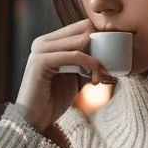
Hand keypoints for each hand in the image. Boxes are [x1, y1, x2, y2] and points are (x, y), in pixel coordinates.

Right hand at [14, 18, 110, 134]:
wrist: (34, 120)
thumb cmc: (53, 100)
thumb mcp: (74, 77)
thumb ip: (86, 64)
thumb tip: (110, 56)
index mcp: (50, 42)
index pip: (81, 26)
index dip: (100, 38)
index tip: (113, 57)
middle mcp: (43, 42)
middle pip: (83, 30)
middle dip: (101, 46)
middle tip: (108, 67)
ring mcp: (40, 50)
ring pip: (80, 40)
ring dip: (97, 58)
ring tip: (101, 75)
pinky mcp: (41, 61)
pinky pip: (73, 56)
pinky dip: (89, 63)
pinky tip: (96, 77)